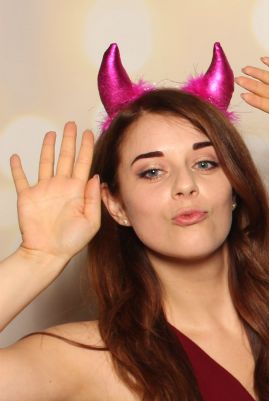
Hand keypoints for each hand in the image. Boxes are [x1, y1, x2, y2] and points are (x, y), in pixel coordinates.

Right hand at [10, 122, 100, 261]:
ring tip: (52, 133)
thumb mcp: (91, 220)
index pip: (84, 163)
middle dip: (69, 141)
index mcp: (78, 191)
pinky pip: (21, 178)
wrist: (48, 252)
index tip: (90, 132)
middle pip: (66, 157)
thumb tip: (95, 176)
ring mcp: (44, 189)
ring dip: (48, 148)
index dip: (86, 148)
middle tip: (72, 124)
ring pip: (46, 162)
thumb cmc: (72, 240)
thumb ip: (93, 198)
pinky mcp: (27, 195)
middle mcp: (61, 186)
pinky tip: (16, 157)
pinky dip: (17, 167)